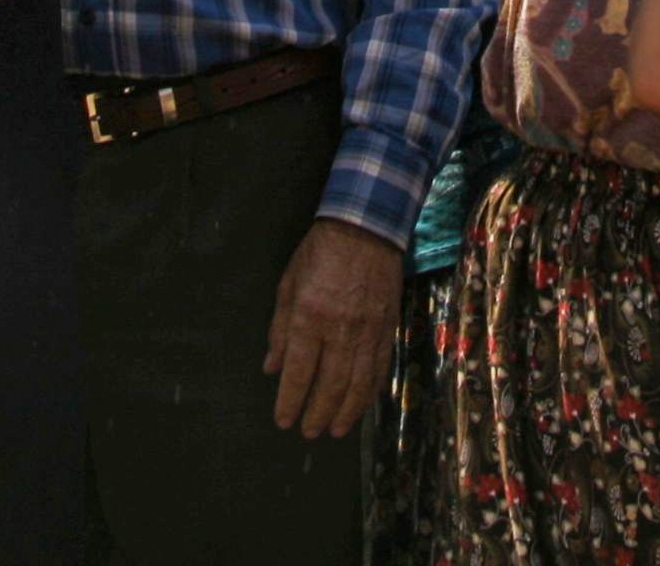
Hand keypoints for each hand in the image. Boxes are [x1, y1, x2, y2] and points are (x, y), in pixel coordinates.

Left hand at [264, 217, 403, 440]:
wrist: (366, 227)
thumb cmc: (319, 252)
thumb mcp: (288, 285)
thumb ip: (280, 330)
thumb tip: (272, 368)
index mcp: (310, 317)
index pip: (299, 372)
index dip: (291, 401)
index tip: (284, 421)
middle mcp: (341, 330)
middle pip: (331, 385)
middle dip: (318, 413)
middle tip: (309, 432)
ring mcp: (368, 331)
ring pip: (359, 383)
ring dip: (347, 412)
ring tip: (335, 430)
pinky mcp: (387, 328)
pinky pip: (379, 368)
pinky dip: (370, 391)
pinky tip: (361, 404)